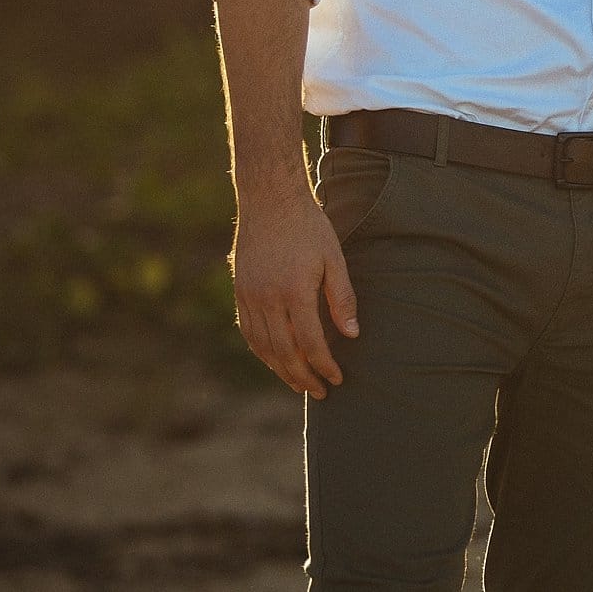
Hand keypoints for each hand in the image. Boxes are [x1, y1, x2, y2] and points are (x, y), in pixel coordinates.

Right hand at [231, 192, 357, 397]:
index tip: (337, 378)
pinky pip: (249, 332)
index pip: (310, 343)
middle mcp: (268, 299)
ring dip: (281, 370)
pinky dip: (263, 351)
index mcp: (294, 291)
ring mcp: (250, 296)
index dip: (324, 365)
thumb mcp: (334, 258)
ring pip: (263, 347)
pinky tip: (276, 359)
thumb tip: (352, 334)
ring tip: (299, 383)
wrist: (270, 199)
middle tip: (320, 391)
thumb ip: (342, 298)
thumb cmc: (309, 226)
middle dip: (303, 377)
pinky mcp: (240, 291)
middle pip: (284, 353)